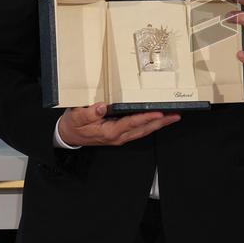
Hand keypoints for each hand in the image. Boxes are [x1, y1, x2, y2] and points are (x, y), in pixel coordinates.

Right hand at [57, 103, 180, 146]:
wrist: (68, 136)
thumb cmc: (73, 125)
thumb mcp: (76, 117)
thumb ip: (88, 113)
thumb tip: (102, 106)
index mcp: (110, 131)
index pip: (132, 123)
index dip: (146, 118)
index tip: (158, 112)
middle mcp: (118, 136)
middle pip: (144, 129)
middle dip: (161, 122)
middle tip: (175, 116)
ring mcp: (121, 136)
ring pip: (144, 130)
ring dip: (159, 124)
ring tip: (172, 117)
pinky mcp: (120, 134)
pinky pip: (139, 130)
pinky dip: (150, 124)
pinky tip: (157, 119)